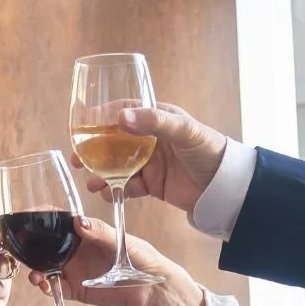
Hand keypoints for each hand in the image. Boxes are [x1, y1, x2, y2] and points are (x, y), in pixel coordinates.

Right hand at [23, 217, 216, 305]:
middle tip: (14, 247)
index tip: (26, 216)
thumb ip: (100, 233)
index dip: (40, 218)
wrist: (151, 288)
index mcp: (84, 232)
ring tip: (33, 274)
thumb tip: (79, 221)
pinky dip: (46, 287)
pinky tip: (44, 286)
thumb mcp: (122, 241)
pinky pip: (55, 288)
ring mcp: (73, 270)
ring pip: (44, 266)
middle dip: (28, 246)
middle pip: (44, 245)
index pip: (57, 221)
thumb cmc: (141, 258)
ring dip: (34, 268)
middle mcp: (74, 250)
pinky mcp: (75, 290)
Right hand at [75, 102, 229, 213]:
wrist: (227, 187)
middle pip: (114, 141)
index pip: (124, 111)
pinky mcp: (153, 184)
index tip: (81, 126)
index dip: (101, 117)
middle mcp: (151, 138)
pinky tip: (107, 194)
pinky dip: (115, 190)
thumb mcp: (183, 130)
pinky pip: (127, 186)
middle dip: (93, 150)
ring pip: (117, 166)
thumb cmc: (210, 150)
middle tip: (77, 160)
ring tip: (91, 183)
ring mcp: (150, 162)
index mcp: (158, 118)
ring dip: (101, 174)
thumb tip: (120, 117)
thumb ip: (153, 122)